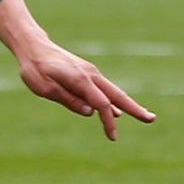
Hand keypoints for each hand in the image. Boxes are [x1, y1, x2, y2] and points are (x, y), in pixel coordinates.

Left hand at [13, 38, 155, 140]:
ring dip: (127, 104)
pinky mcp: (86, 73)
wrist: (33, 46)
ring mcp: (90, 72)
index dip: (109, 121)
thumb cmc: (35, 69)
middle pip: (117, 94)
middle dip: (134, 108)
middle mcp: (89, 74)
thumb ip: (68, 100)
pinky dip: (113, 100)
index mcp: (80, 79)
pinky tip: (117, 111)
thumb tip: (91, 112)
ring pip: (112, 91)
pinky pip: (103, 89)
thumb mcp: (46, 89)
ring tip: (143, 115)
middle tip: (151, 119)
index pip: (102, 104)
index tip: (112, 136)